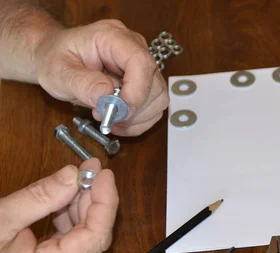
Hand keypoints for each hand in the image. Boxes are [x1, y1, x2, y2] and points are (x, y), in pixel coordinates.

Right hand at [0, 158, 118, 252]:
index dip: (105, 203)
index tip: (104, 174)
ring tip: (76, 181)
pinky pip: (70, 252)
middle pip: (92, 240)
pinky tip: (64, 203)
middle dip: (94, 202)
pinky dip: (70, 226)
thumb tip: (72, 175)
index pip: (94, 238)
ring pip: (83, 245)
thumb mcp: (0, 220)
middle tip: (90, 170)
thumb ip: (39, 198)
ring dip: (82, 211)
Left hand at [34, 19, 168, 136]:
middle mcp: (135, 48)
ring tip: (110, 120)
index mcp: (113, 37)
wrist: (55, 59)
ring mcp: (143, 67)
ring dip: (137, 118)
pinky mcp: (146, 84)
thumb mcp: (58, 72)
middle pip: (154, 84)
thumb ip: (82, 83)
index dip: (137, 90)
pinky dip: (139, 122)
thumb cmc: (55, 59)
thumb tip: (107, 96)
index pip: (140, 62)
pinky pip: (154, 108)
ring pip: (159, 99)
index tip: (120, 110)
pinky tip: (120, 123)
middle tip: (107, 117)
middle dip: (133, 109)